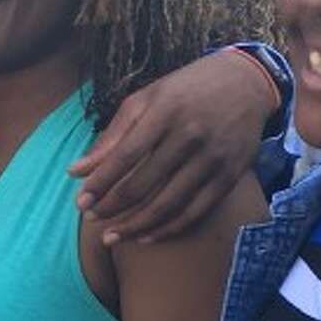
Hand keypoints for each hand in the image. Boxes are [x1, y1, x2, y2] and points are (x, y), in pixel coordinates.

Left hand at [68, 48, 276, 243]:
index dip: (100, 183)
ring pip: (169, 205)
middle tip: (92, 219)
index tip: (80, 202)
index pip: (124, 156)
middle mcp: (190, 137)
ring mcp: (213, 159)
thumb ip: (112, 136)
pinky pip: (196, 212)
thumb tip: (75, 171)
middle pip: (144, 184)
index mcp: (164, 113)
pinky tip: (146, 236)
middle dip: (113, 207)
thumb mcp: (145, 99)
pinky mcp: (230, 176)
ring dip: (136, 226)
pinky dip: (169, 229)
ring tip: (112, 237)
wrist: (245, 83)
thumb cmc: (185, 90)